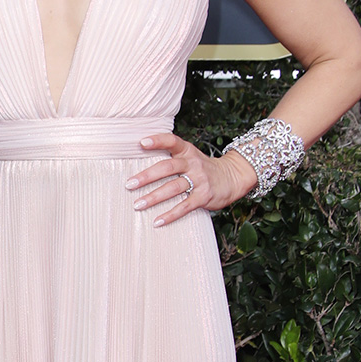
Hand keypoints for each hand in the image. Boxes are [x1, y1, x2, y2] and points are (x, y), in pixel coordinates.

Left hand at [124, 133, 257, 226]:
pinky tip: (157, 221)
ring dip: (154, 197)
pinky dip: (170, 214)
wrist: (231, 177)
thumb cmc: (201, 166)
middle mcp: (192, 163)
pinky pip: (185, 206)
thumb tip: (139, 157)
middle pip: (167, 168)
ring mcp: (199, 180)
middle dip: (147, 176)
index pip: (171, 141)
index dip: (157, 141)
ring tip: (138, 204)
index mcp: (186, 150)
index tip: (141, 143)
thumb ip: (171, 156)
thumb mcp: (189, 155)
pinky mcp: (204, 196)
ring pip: (173, 188)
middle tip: (129, 184)